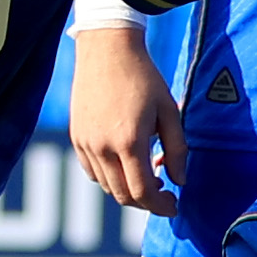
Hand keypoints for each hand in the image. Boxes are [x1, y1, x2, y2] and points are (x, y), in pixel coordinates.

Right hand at [71, 26, 186, 211]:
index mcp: (129, 142)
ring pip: (106, 186)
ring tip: (149, 178)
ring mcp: (85, 143)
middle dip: (146, 203)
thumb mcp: (169, 111)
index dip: (160, 206)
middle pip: (122, 195)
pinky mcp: (76, 137)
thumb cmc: (144, 78)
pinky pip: (92, 171)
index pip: (142, 192)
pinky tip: (126, 166)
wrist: (107, 50)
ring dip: (128, 191)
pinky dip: (110, 178)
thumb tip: (180, 180)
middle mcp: (102, 147)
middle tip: (164, 196)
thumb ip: (177, 149)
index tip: (174, 205)